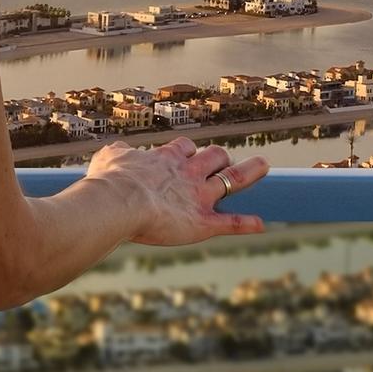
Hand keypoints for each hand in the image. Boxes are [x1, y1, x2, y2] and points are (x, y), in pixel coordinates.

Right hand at [84, 138, 268, 249]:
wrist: (119, 202)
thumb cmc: (109, 180)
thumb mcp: (109, 158)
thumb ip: (118, 154)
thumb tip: (118, 152)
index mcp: (166, 159)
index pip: (184, 147)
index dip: (187, 151)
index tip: (187, 155)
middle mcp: (188, 173)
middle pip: (214, 156)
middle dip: (220, 158)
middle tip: (223, 162)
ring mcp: (199, 197)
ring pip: (232, 179)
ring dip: (250, 172)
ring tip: (262, 166)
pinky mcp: (203, 222)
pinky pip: (230, 222)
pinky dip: (246, 223)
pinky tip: (259, 224)